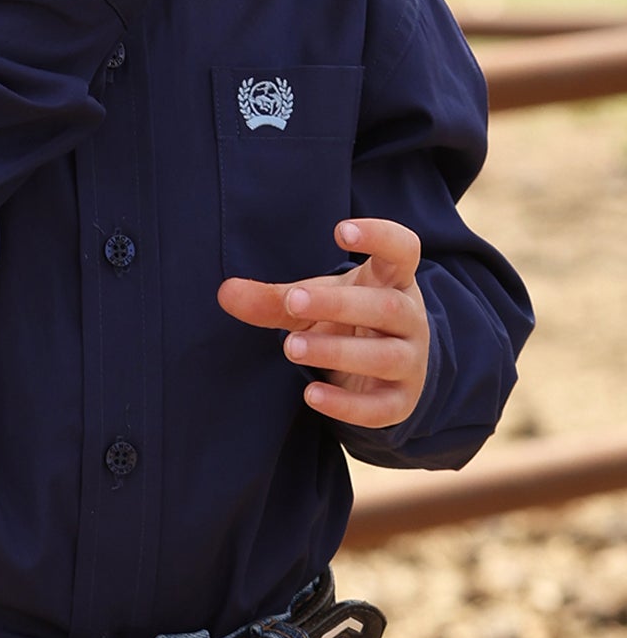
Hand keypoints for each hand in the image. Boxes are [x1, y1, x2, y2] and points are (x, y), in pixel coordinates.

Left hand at [216, 218, 430, 428]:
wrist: (384, 372)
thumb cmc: (348, 319)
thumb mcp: (314, 301)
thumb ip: (274, 298)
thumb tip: (225, 292)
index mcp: (392, 280)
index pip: (402, 249)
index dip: (379, 236)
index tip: (341, 230)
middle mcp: (410, 317)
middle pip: (386, 306)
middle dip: (338, 304)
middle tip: (293, 301)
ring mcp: (411, 361)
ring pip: (385, 356)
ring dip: (337, 351)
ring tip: (292, 346)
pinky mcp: (401, 402)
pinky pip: (380, 407)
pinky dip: (346, 405)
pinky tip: (311, 396)